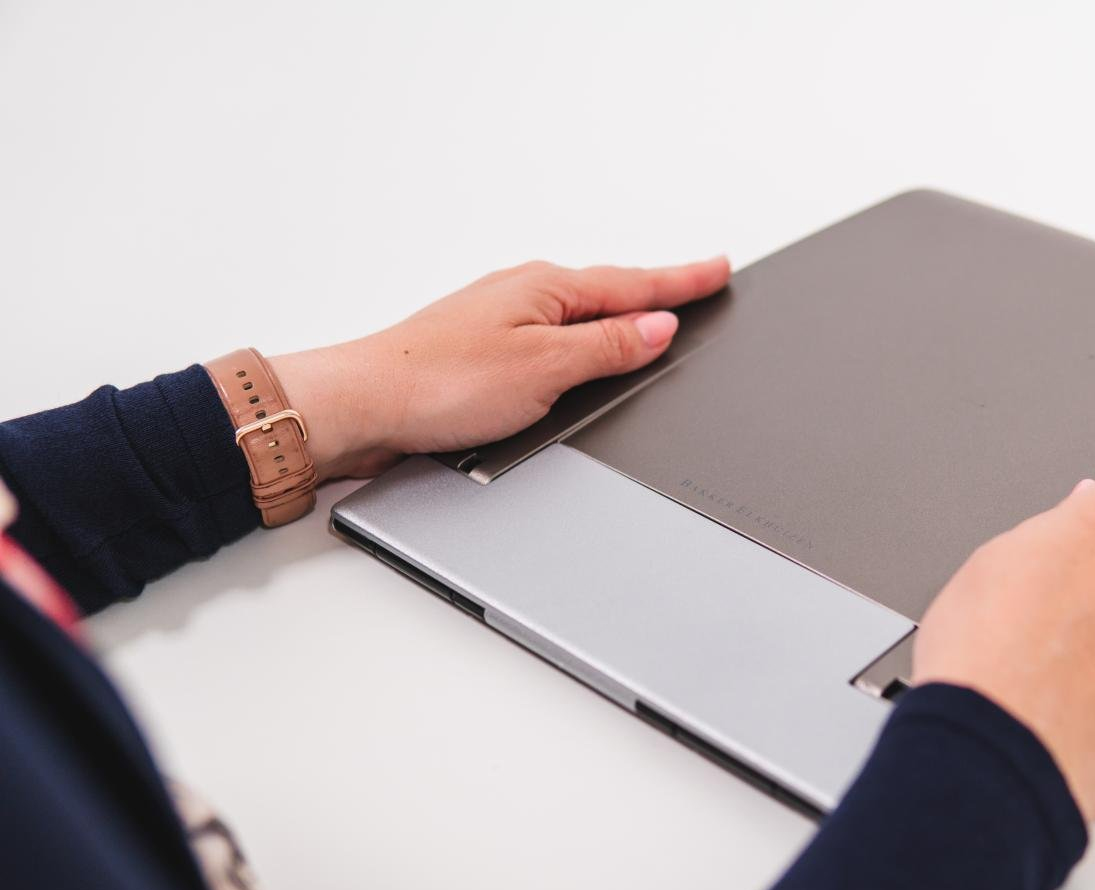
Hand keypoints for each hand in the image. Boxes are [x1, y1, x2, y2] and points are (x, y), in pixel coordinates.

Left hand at [267, 257, 730, 478]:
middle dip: (658, 292)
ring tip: (657, 316)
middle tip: (700, 284)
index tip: (719, 269)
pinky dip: (584, 342)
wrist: (363, 405)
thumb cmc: (438, 381)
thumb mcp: (545, 367)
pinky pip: (555, 338)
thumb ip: (608, 347)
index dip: (683, 281)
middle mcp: (525, 295)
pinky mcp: (484, 351)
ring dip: (620, 318)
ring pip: (581, 316)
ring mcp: (502, 320)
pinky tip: (585, 357)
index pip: (635, 284)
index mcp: (547, 288)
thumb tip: (657, 327)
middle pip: (611, 293)